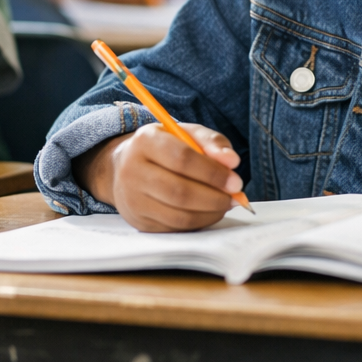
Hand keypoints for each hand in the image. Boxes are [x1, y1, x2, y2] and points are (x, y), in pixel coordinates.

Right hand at [78, 123, 242, 231]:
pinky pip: (174, 227)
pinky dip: (198, 222)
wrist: (126, 166)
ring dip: (209, 213)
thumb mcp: (187, 134)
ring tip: (225, 204)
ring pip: (178, 215)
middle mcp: (132, 171)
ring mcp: (132, 199)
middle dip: (214, 197)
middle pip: (179, 192)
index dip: (212, 172)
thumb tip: (231, 161)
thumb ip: (213, 142)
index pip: (182, 159)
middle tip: (235, 197)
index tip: (235, 181)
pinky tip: (209, 211)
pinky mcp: (138, 221)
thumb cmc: (165, 147)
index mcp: (145, 141)